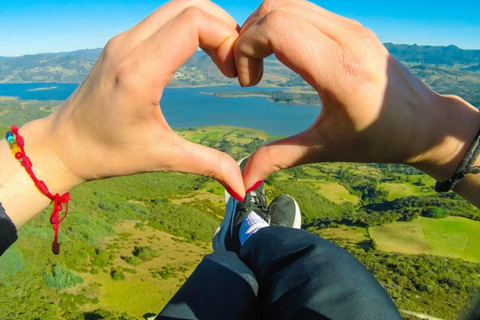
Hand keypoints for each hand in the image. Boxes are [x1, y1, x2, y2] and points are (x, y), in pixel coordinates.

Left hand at [43, 0, 244, 197]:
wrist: (64, 144)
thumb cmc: (107, 153)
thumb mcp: (163, 158)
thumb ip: (209, 164)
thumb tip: (242, 185)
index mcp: (139, 72)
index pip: (192, 22)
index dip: (225, 38)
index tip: (233, 73)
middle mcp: (128, 46)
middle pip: (189, 6)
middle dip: (222, 27)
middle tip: (234, 62)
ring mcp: (123, 40)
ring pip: (176, 7)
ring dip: (207, 24)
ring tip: (222, 57)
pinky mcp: (122, 42)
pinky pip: (163, 18)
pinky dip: (190, 27)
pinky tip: (200, 53)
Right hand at [235, 0, 479, 189]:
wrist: (424, 122)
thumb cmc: (378, 138)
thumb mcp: (325, 149)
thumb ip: (279, 158)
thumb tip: (245, 178)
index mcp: (339, 70)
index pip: (277, 29)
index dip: (246, 49)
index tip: (247, 82)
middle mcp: (346, 38)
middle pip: (276, 10)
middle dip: (247, 37)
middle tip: (246, 72)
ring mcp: (351, 27)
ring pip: (288, 4)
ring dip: (262, 28)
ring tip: (259, 62)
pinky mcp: (352, 25)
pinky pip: (304, 9)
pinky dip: (280, 24)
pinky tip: (280, 53)